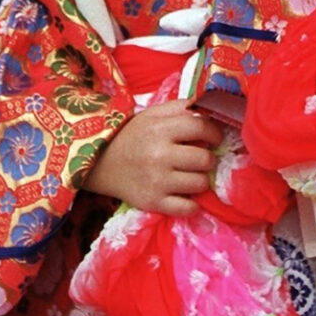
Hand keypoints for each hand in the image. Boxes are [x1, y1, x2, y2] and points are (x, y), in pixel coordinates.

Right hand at [83, 99, 221, 215]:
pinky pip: (188, 208)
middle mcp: (159, 155)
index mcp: (160, 129)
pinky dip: (191, 204)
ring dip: (200, 179)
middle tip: (198, 158)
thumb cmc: (134, 136)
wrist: (102, 163)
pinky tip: (184, 194)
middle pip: (205, 159)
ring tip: (189, 174)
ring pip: (201, 184)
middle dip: (207, 158)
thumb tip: (209, 106)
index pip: (202, 128)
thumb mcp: (153, 115)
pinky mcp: (153, 203)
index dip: (214, 133)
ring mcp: (157, 182)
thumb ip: (181, 108)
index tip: (213, 138)